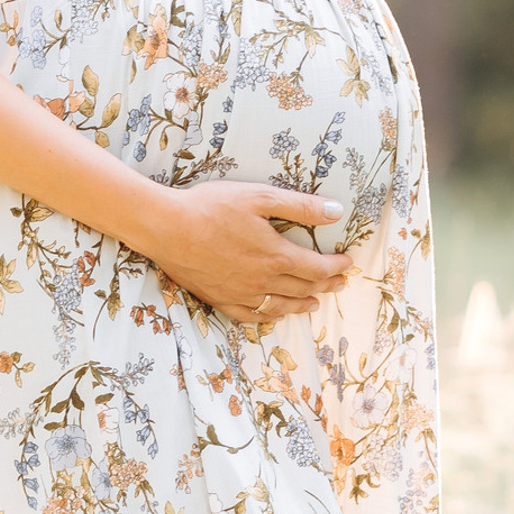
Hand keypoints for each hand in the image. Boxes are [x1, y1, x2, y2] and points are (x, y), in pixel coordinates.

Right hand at [137, 182, 352, 324]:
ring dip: (302, 305)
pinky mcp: (220, 299)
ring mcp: (240, 294)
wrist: (166, 228)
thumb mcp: (260, 197)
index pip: (317, 267)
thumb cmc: (211, 207)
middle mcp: (262, 281)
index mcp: (276, 255)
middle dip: (326, 285)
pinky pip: (251, 316)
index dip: (336, 266)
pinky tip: (275, 313)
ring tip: (315, 303)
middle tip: (339, 282)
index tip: (347, 262)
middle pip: (303, 288)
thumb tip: (336, 210)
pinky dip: (269, 316)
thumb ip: (300, 206)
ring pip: (281, 306)